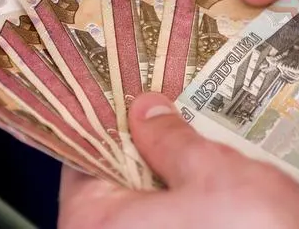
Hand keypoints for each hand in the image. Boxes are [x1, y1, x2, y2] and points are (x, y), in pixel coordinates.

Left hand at [57, 93, 298, 228]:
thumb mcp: (211, 171)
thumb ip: (171, 137)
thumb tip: (146, 109)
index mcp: (93, 221)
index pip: (81, 153)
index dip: (108, 115)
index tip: (128, 83)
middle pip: (115, 178)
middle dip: (145, 141)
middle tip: (171, 97)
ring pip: (147, 203)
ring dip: (174, 172)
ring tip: (202, 129)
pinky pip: (172, 224)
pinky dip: (190, 202)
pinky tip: (218, 175)